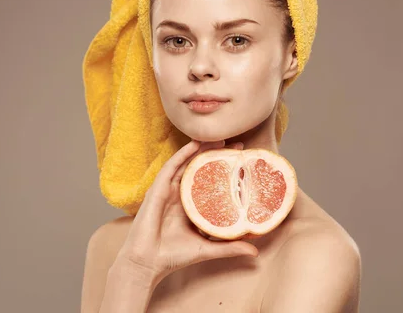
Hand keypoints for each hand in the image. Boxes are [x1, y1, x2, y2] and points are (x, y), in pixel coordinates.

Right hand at [112, 139, 258, 284]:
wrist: (147, 263)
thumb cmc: (173, 256)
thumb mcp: (208, 249)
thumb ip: (230, 247)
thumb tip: (255, 250)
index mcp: (190, 205)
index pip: (210, 181)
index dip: (226, 170)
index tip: (244, 162)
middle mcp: (180, 195)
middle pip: (200, 168)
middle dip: (217, 155)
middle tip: (238, 146)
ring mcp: (168, 190)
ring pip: (187, 163)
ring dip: (202, 149)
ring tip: (220, 138)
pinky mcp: (157, 189)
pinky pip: (171, 167)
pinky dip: (183, 154)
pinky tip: (195, 144)